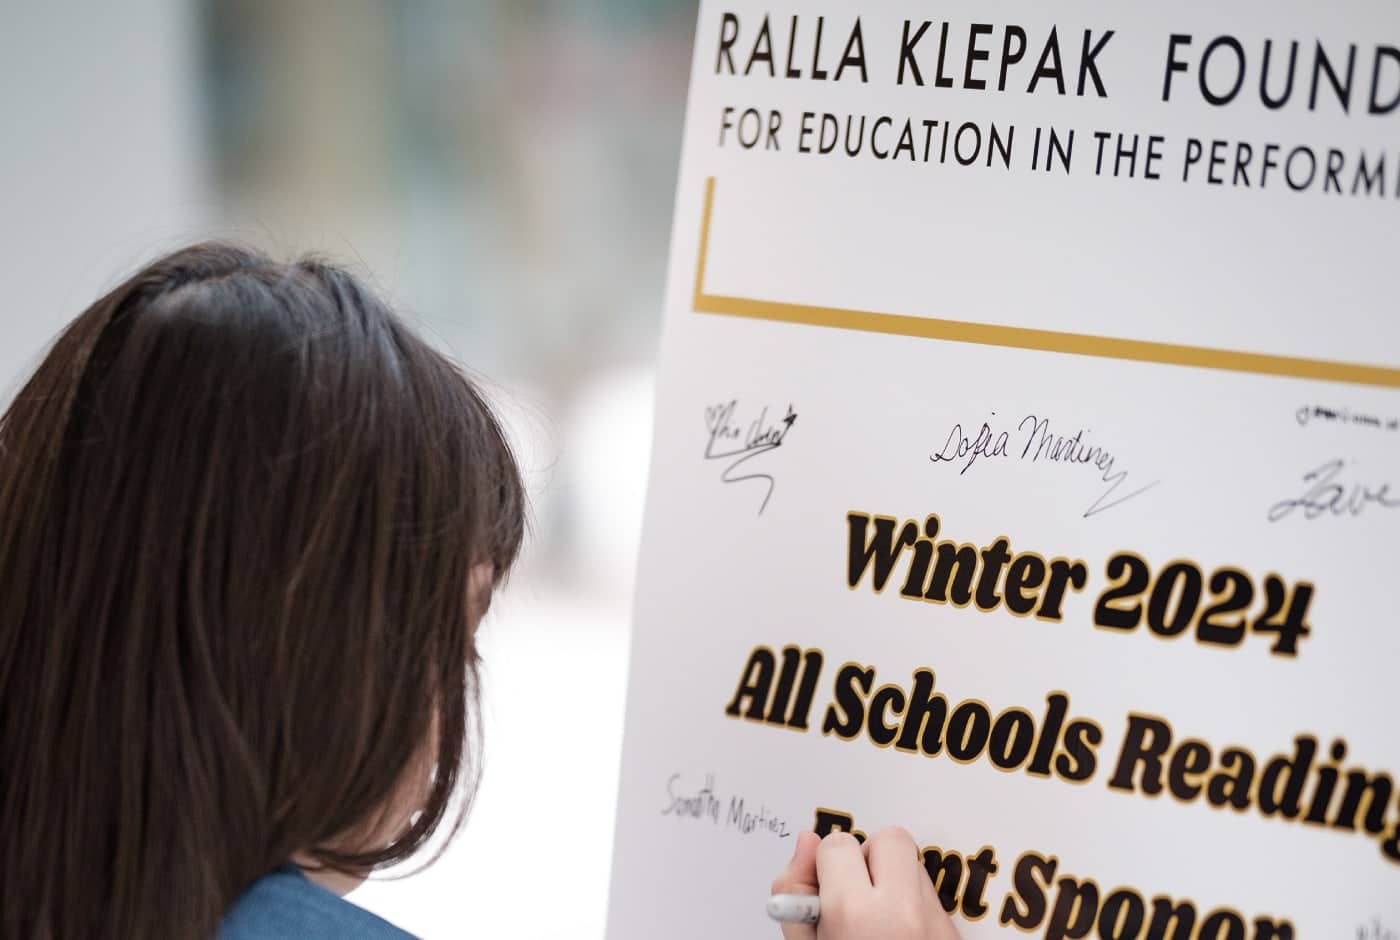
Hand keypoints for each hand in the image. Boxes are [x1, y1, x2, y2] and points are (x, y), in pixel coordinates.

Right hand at [770, 828, 960, 939]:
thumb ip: (794, 891)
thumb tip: (807, 842)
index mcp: (857, 914)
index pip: (836, 844)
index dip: (824, 868)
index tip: (825, 893)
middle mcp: (902, 912)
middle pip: (888, 837)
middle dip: (865, 859)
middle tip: (854, 896)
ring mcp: (935, 922)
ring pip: (912, 863)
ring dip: (891, 879)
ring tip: (876, 918)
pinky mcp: (954, 932)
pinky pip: (930, 893)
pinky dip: (911, 903)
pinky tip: (897, 930)